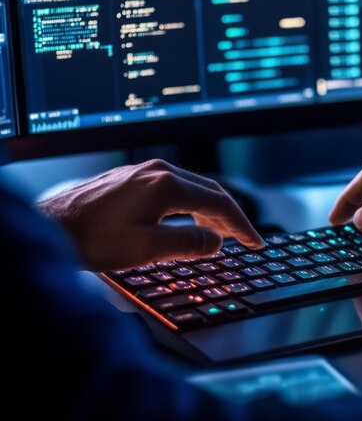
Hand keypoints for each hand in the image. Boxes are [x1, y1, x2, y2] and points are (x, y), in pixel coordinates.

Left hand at [38, 159, 263, 271]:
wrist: (49, 228)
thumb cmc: (90, 240)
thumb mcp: (144, 249)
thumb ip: (186, 244)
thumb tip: (215, 241)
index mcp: (166, 185)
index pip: (218, 203)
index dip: (241, 225)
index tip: (254, 241)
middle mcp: (158, 171)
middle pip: (209, 190)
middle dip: (230, 216)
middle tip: (245, 238)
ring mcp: (144, 172)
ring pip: (192, 187)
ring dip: (211, 210)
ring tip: (221, 233)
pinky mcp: (133, 178)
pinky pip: (175, 187)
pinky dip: (192, 204)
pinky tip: (189, 218)